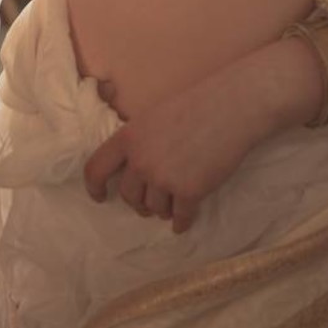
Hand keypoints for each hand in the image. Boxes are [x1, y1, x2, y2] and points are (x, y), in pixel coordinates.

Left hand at [82, 60, 271, 235]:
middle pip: (128, 195)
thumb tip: (132, 171)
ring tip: (173, 204)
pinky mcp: (190, 192)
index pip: (95, 169)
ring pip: (154, 209)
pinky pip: (180, 217)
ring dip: (162, 210)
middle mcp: (141, 160)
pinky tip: (183, 222)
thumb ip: (139, 142)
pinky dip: (181, 222)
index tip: (101, 197)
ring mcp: (165, 178)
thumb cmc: (197, 105)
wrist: (233, 107)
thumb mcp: (154, 117)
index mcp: (128, 138)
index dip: (95, 187)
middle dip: (139, 202)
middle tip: (151, 202)